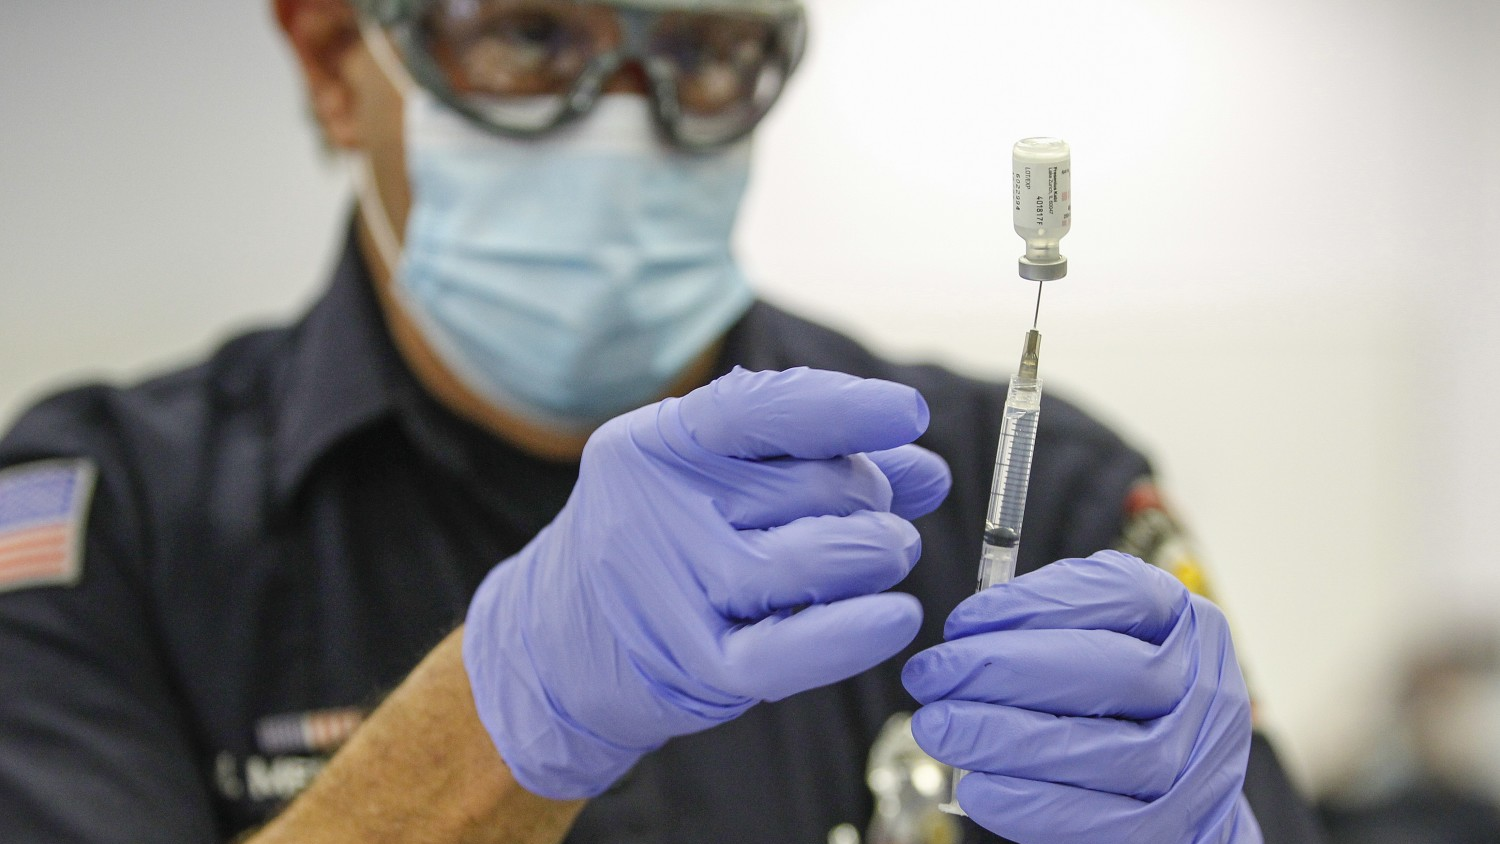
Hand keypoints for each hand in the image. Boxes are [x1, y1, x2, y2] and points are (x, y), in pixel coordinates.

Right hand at [464, 367, 951, 799]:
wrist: (553, 645)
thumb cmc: (657, 546)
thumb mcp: (711, 479)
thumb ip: (812, 459)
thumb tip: (925, 467)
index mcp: (660, 441)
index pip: (765, 408)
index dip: (848, 408)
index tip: (909, 414)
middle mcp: (660, 504)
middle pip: (817, 486)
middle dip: (869, 498)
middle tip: (873, 517)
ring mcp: (674, 586)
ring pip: (818, 558)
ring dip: (875, 555)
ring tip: (881, 557)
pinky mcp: (695, 664)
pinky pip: (794, 647)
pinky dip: (855, 632)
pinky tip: (895, 617)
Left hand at [903, 551, 1261, 843]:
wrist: (1183, 797)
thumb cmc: (1123, 708)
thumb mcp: (1106, 643)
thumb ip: (1055, 625)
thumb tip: (969, 634)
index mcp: (1187, 624)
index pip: (1122, 594)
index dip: (1035, 603)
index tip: (962, 622)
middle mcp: (1205, 687)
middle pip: (1111, 670)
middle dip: (1005, 669)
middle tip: (932, 674)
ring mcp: (1197, 762)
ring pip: (1104, 749)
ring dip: (1007, 738)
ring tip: (939, 728)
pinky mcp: (1174, 826)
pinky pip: (1103, 820)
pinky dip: (1032, 805)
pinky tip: (977, 787)